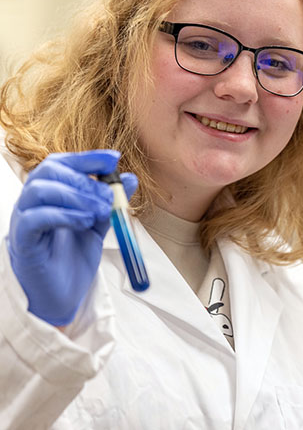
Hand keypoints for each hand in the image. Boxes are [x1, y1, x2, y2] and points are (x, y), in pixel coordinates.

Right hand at [7, 151, 137, 325]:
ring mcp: (23, 220)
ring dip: (76, 196)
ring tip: (99, 211)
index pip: (61, 163)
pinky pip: (34, 218)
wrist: (62, 295)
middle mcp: (32, 203)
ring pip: (40, 191)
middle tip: (108, 196)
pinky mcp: (22, 242)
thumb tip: (130, 179)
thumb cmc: (74, 257)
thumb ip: (111, 202)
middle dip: (84, 179)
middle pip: (49, 172)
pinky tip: (84, 222)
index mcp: (49, 194)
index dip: (87, 158)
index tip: (114, 158)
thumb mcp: (99, 225)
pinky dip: (64, 215)